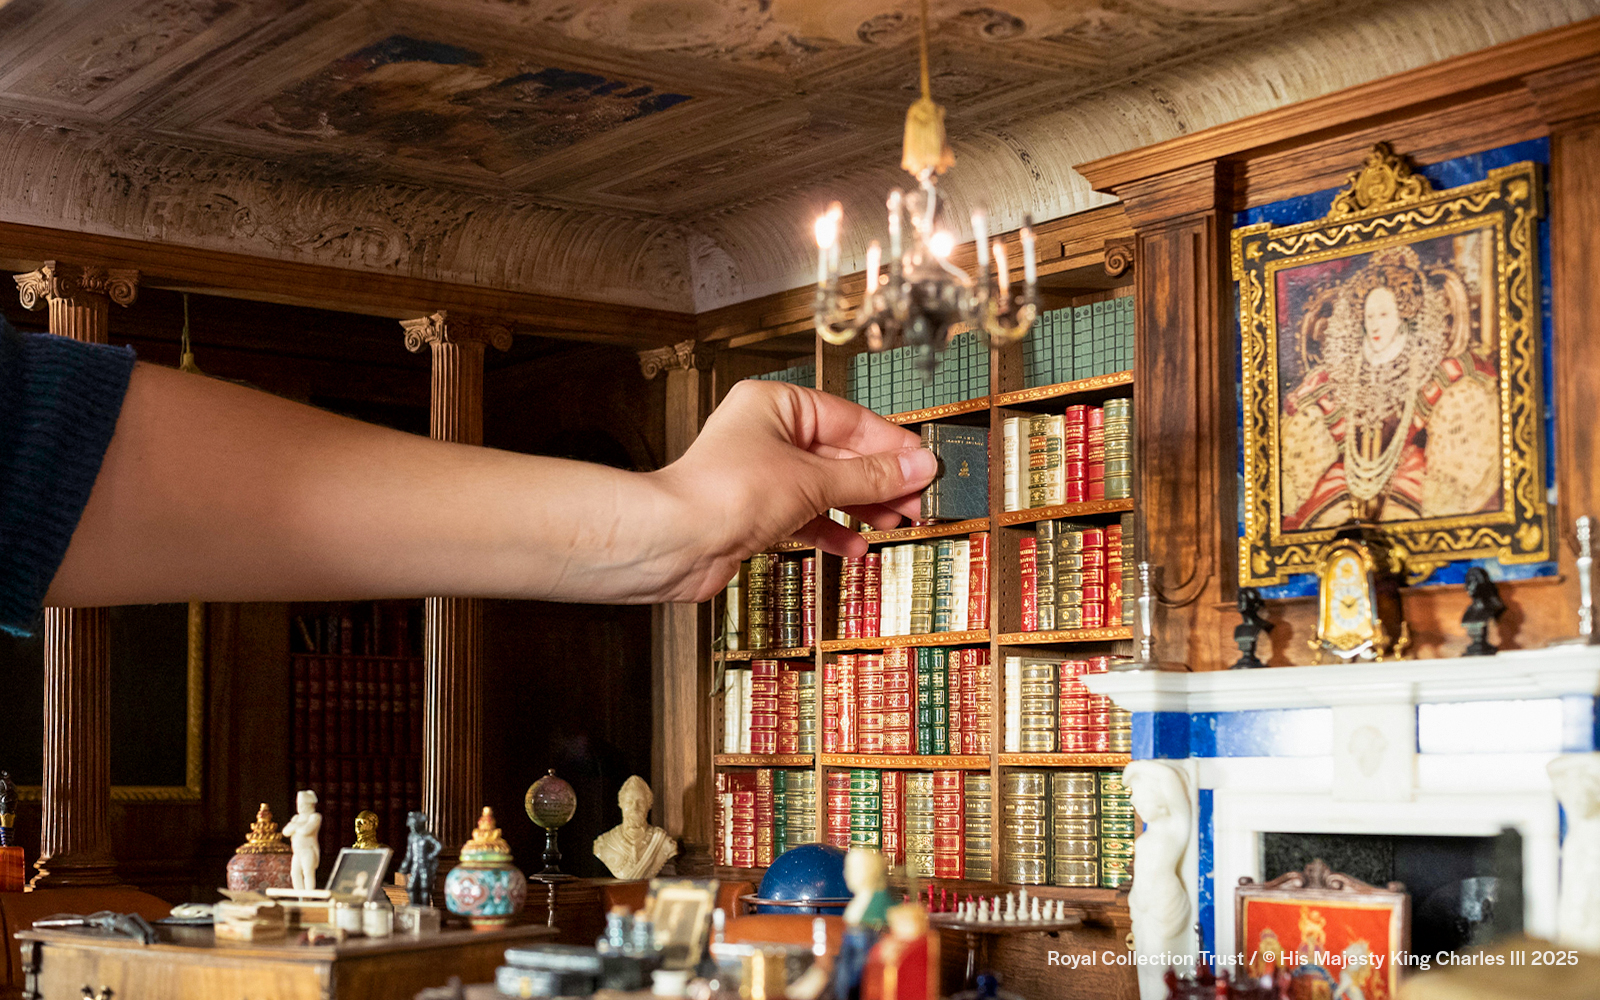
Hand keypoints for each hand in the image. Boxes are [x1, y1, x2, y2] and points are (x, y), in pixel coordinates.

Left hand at [648, 380, 937, 602]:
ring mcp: (760, 475)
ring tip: (895, 522)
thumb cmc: (723, 494)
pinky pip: (805, 516)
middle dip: (879, 481)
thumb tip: (916, 467)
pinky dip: (831, 530)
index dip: (890, 445)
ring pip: (825, 487)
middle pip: (840, 455)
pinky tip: (856, 546)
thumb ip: (870, 477)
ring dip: (861, 507)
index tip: (923, 464)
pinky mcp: (755, 512)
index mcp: (776, 405)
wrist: (674, 542)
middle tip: (916, 499)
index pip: (849, 419)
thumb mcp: (812, 480)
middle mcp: (766, 434)